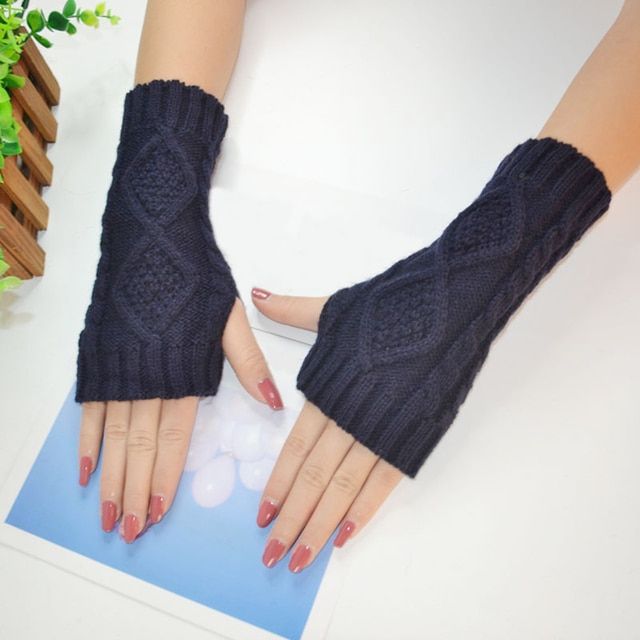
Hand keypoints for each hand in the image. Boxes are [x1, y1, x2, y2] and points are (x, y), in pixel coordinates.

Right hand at [78, 297, 282, 541]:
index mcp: (185, 375)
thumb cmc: (196, 279)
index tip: (159, 512)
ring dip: (110, 478)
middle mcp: (149, 381)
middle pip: (140, 448)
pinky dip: (86, 440)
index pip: (173, 441)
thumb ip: (249, 364)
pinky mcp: (98, 359)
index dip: (165, 479)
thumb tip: (274, 403)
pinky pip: (89, 408)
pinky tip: (84, 469)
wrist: (154, 241)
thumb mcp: (232, 320)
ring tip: (107, 513)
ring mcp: (119, 372)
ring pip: (113, 437)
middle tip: (129, 530)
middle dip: (135, 493)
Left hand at [250, 287, 404, 571]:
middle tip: (271, 553)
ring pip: (343, 490)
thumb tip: (256, 296)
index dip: (277, 485)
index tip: (261, 515)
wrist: (446, 308)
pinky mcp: (412, 439)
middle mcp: (348, 419)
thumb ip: (291, 311)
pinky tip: (345, 536)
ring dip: (319, 528)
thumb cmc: (390, 307)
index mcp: (327, 392)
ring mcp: (381, 433)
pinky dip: (363, 512)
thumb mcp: (333, 308)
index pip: (295, 450)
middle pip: (313, 479)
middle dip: (291, 520)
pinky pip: (383, 484)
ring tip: (300, 559)